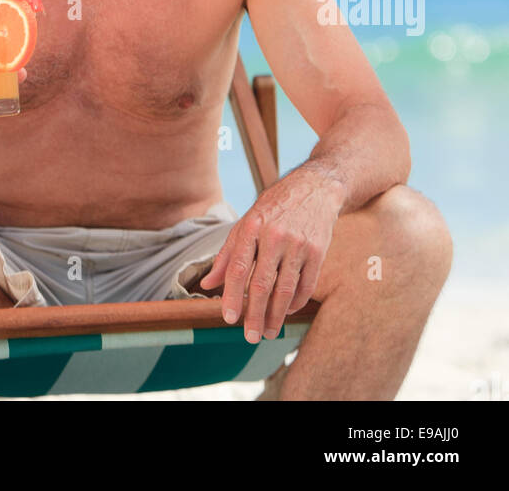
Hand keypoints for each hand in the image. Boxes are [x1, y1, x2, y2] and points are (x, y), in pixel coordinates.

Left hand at [198, 166, 340, 341]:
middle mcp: (275, 235)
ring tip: (267, 332)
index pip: (238, 267)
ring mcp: (298, 244)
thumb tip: (207, 285)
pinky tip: (287, 312)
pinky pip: (306, 286)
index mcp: (252, 226)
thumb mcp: (246, 222)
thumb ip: (227, 254)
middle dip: (254, 314)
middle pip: (261, 283)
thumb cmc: (274, 208)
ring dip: (275, 315)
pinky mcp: (318, 252)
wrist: (315, 188)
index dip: (231, 295)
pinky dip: (295, 303)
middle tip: (250, 337)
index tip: (228, 318)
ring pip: (285, 289)